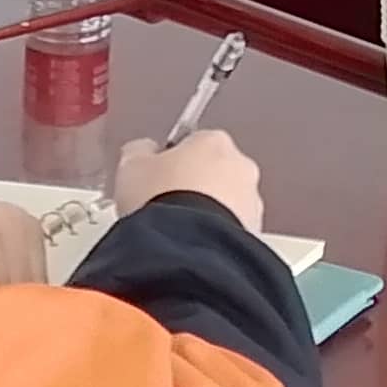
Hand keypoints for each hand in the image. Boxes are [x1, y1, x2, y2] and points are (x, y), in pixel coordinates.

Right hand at [119, 129, 266, 233]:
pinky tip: (192, 244)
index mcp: (213, 140)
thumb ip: (139, 151)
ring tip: (178, 229)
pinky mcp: (254, 230)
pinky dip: (215, 234)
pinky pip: (231, 227)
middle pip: (213, 170)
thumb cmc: (164, 203)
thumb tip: (140, 151)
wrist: (185, 246)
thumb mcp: (132, 166)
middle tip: (166, 203)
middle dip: (193, 185)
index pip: (192, 142)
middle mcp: (240, 166)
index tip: (156, 176)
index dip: (170, 160)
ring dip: (207, 211)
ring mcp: (250, 200)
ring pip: (227, 200)